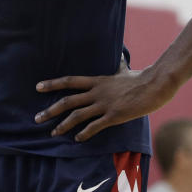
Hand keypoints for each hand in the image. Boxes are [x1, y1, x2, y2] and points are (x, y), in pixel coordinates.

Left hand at [34, 58, 175, 141]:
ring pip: (78, 115)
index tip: (37, 87)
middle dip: (50, 110)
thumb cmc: (139, 78)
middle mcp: (96, 92)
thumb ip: (117, 63)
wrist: (154, 85)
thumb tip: (119, 52)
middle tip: (37, 118)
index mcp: (97, 81)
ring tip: (53, 133)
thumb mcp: (123, 69)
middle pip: (68, 101)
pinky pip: (95, 126)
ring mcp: (104, 104)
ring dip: (63, 125)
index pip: (69, 81)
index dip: (52, 84)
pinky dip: (84, 133)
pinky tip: (77, 139)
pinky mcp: (114, 116)